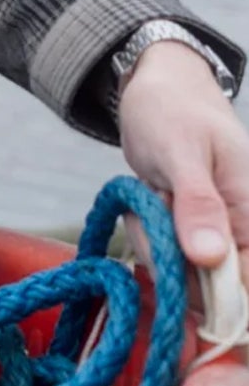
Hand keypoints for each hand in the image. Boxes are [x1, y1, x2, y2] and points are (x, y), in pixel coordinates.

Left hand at [116, 43, 248, 274]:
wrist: (155, 89)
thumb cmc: (173, 110)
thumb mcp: (180, 151)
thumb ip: (198, 204)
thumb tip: (211, 257)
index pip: (247, 284)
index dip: (215, 296)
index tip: (173, 267)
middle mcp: (241, 229)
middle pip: (210, 288)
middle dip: (170, 259)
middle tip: (153, 207)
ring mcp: (215, 234)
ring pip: (183, 275)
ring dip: (154, 244)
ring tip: (151, 196)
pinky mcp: (191, 232)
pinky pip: (167, 257)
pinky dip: (148, 237)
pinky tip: (147, 202)